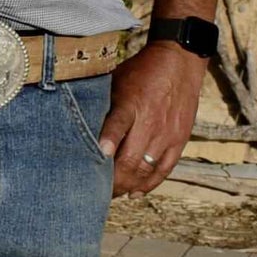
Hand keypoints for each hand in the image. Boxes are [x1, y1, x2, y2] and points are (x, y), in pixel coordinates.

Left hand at [97, 42, 207, 196]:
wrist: (179, 61)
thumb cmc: (140, 72)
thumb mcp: (115, 80)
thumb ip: (102, 104)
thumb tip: (77, 123)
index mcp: (131, 104)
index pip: (118, 125)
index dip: (107, 142)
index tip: (98, 157)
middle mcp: (150, 122)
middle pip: (130, 160)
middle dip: (111, 181)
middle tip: (94, 191)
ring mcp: (167, 134)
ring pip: (146, 170)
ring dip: (127, 186)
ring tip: (111, 194)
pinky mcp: (179, 140)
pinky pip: (164, 169)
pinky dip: (149, 185)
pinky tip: (135, 193)